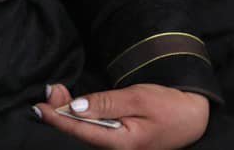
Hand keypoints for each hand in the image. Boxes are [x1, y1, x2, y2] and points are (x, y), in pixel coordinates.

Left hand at [35, 84, 208, 148]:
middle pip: (80, 133)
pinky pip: (95, 130)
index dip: (58, 119)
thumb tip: (77, 107)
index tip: (40, 107)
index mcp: (121, 143)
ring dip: (70, 112)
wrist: (193, 118)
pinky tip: (74, 106)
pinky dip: (82, 116)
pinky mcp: (119, 140)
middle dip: (61, 111)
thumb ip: (108, 103)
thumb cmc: (169, 106)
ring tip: (57, 93)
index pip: (81, 132)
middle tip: (51, 89)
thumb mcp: (139, 98)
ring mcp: (117, 147)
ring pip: (86, 131)